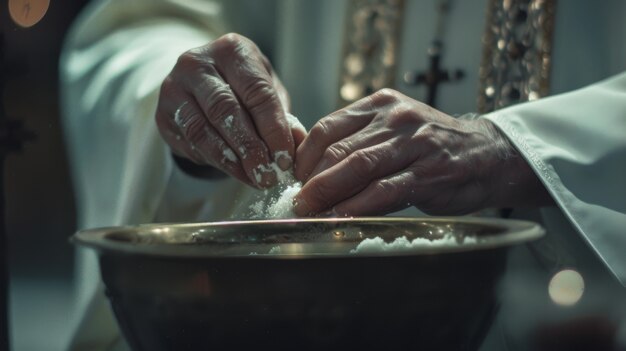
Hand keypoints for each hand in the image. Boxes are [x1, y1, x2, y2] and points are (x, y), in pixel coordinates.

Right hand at [155, 33, 305, 187]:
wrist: (201, 86)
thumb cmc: (243, 87)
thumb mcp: (267, 92)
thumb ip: (282, 116)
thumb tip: (298, 144)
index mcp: (232, 50)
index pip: (256, 91)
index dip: (273, 128)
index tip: (285, 158)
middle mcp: (198, 63)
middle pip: (226, 110)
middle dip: (251, 148)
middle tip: (267, 174)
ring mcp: (174, 87)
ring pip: (203, 130)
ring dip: (231, 160)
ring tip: (253, 178)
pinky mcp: (162, 113)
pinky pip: (189, 142)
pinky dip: (214, 161)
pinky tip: (234, 171)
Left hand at [293, 89, 550, 215]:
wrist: (489, 154)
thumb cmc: (431, 148)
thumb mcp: (394, 130)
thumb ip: (359, 141)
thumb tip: (312, 170)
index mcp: (380, 105)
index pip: (327, 128)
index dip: (304, 157)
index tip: (294, 181)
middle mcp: (395, 118)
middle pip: (338, 149)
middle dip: (310, 180)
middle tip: (295, 203)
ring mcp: (414, 143)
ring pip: (358, 168)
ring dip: (327, 194)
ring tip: (308, 212)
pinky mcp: (429, 172)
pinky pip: (384, 191)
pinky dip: (357, 208)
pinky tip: (340, 220)